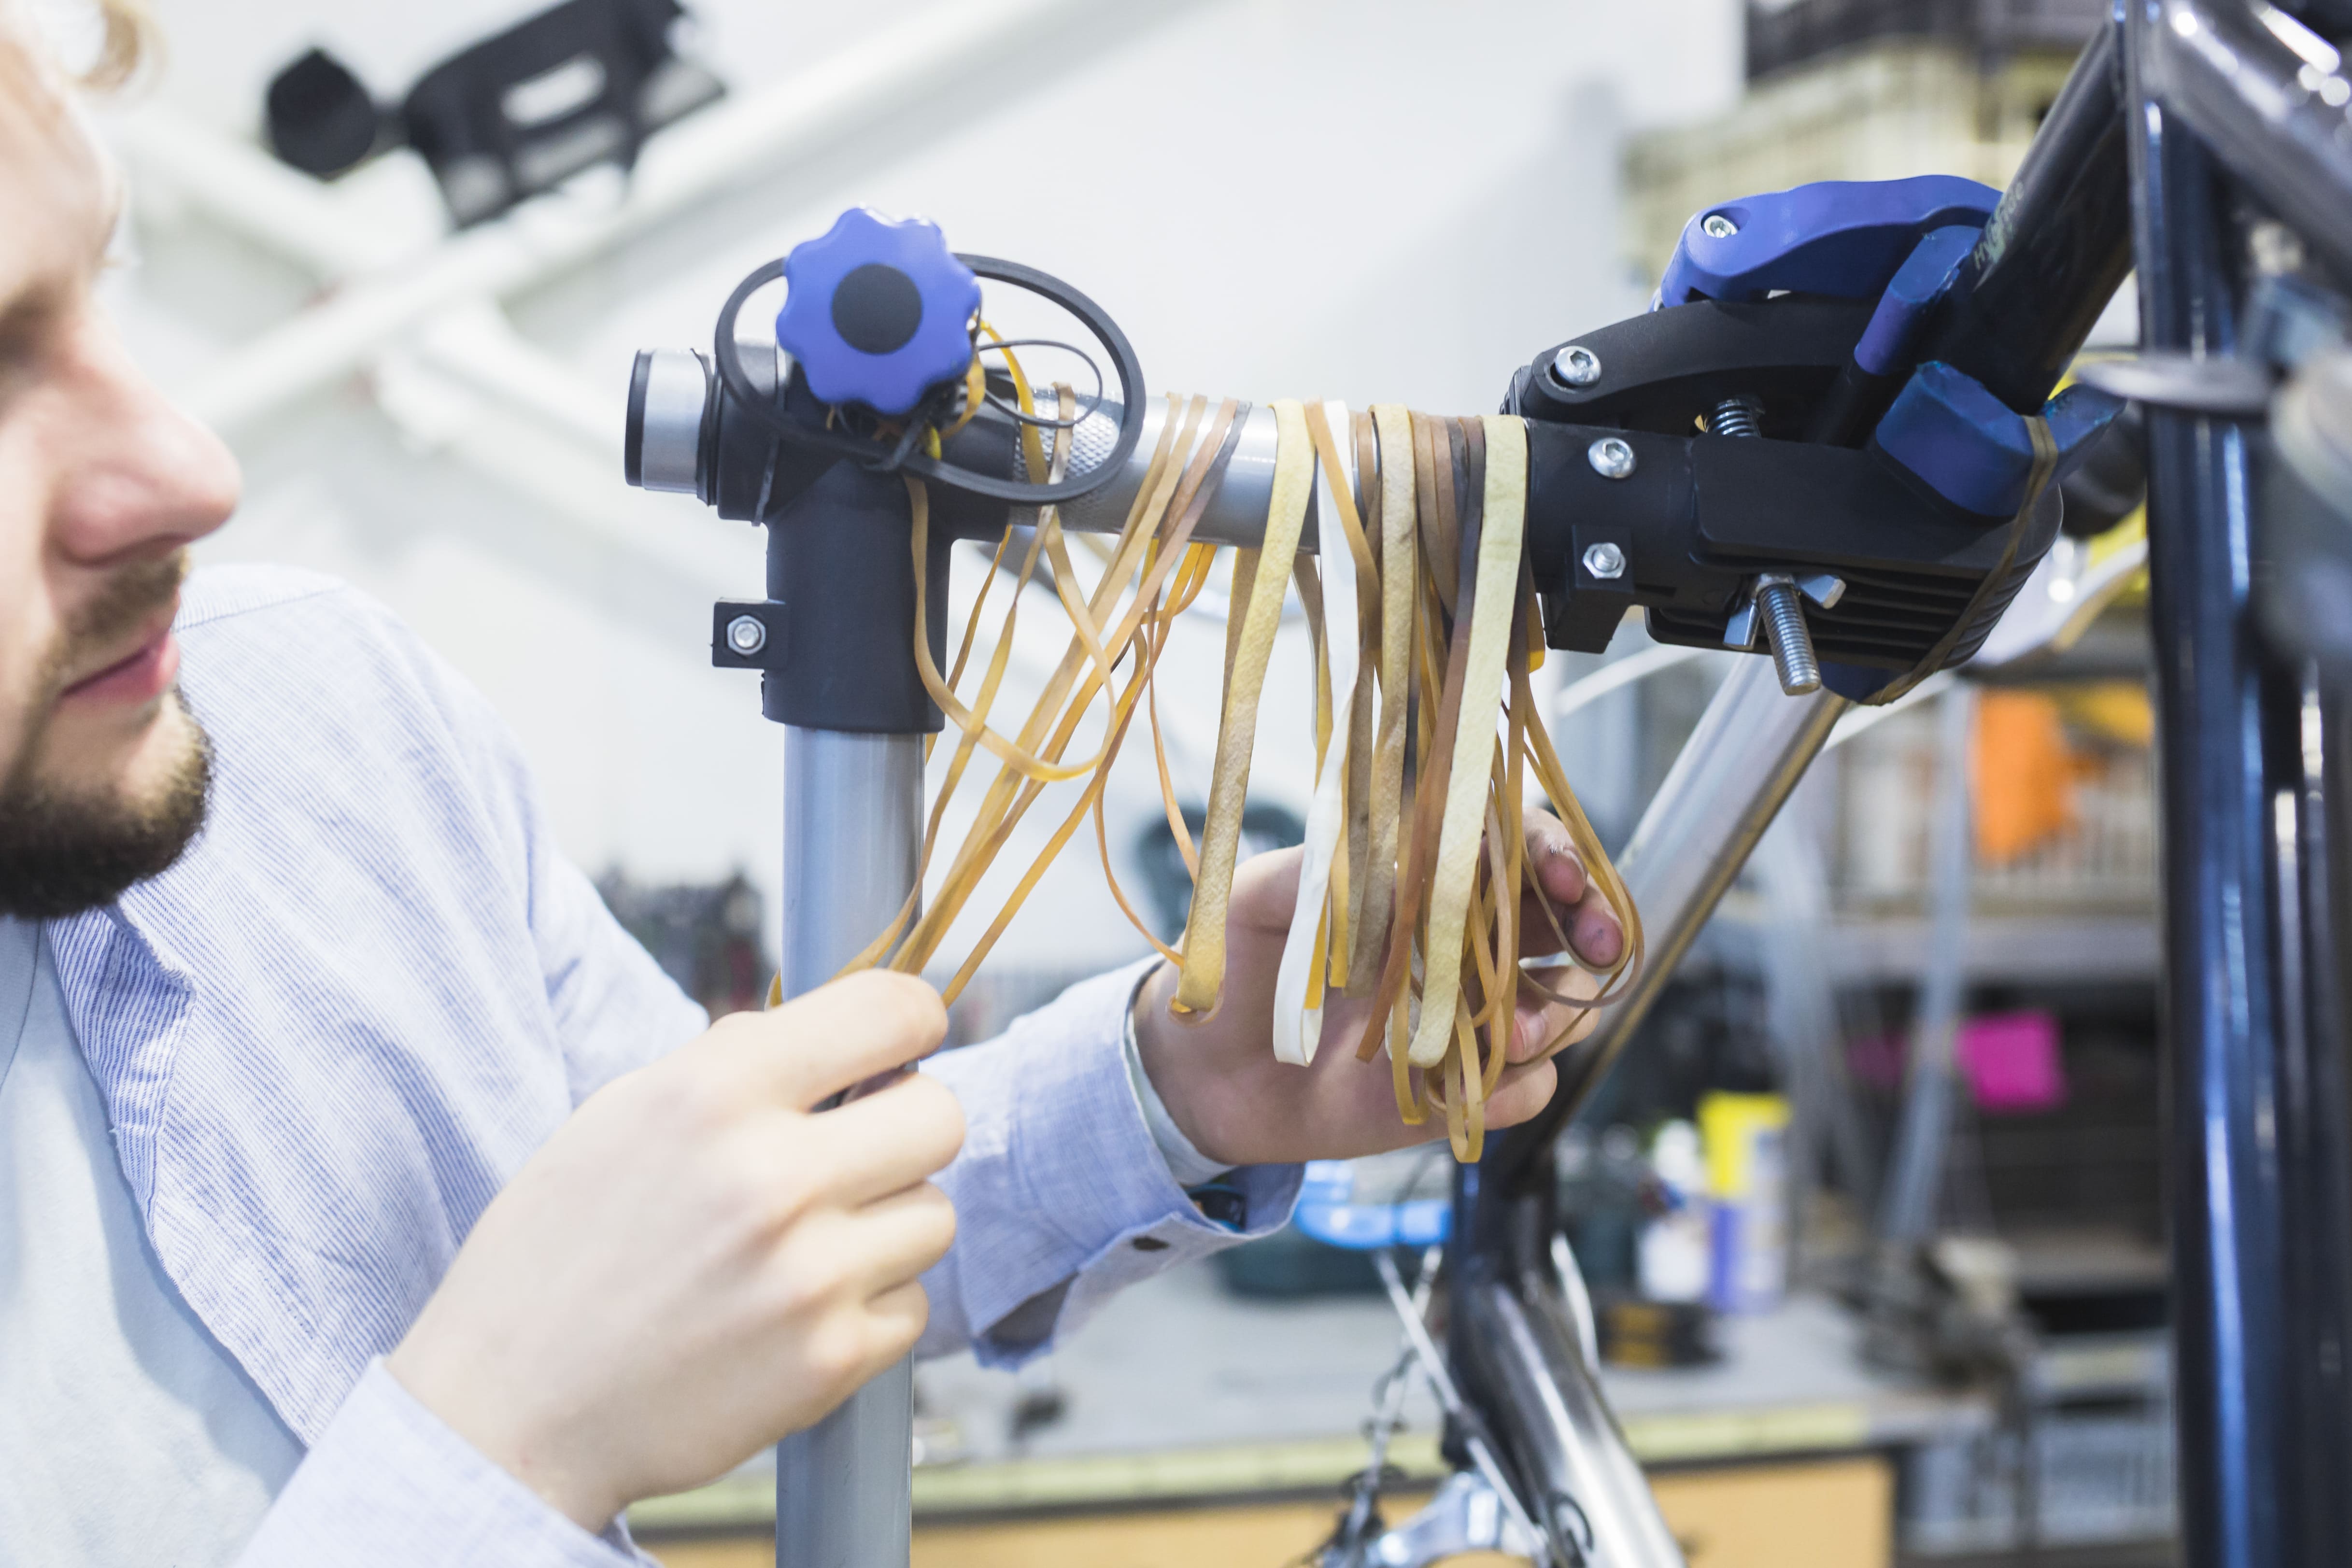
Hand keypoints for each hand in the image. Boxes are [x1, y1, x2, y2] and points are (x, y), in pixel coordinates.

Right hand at [386, 972, 963, 1531]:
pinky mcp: (831, 1361)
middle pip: (942, 1116)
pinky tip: (795, 1315)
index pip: (892, 1010)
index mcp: (714, 1091)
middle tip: (856, 1155)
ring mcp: (809, 1275)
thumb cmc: (559, 1254)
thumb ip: (737, 1065)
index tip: (900, 1046)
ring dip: (886, 1226)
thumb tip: (845, 1038)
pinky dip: (870, 1308)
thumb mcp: (622, 1116)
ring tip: (806, 1247)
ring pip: (934, 1215)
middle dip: (907, 1129)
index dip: (911, 1022)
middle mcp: (772, 1175)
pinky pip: (913, 1306)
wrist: (510, 1415)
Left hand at [1133, 810, 1623, 1166]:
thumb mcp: (1260, 899)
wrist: (1197, 1070)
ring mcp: (1466, 1021)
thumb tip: (1404, 866)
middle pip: (1563, 924)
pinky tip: (1472, 1087)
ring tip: (1512, 1032)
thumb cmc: (1233, 965)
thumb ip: (1326, 873)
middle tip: (1596, 944)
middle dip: (1593, 926)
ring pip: (1559, 1010)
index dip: (1553, 854)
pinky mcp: (1456, 1090)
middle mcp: (1461, 947)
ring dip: (1554, 1016)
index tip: (1561, 873)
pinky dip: (1514, 1088)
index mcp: (1424, 884)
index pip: (1515, 850)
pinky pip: (1523, 1091)